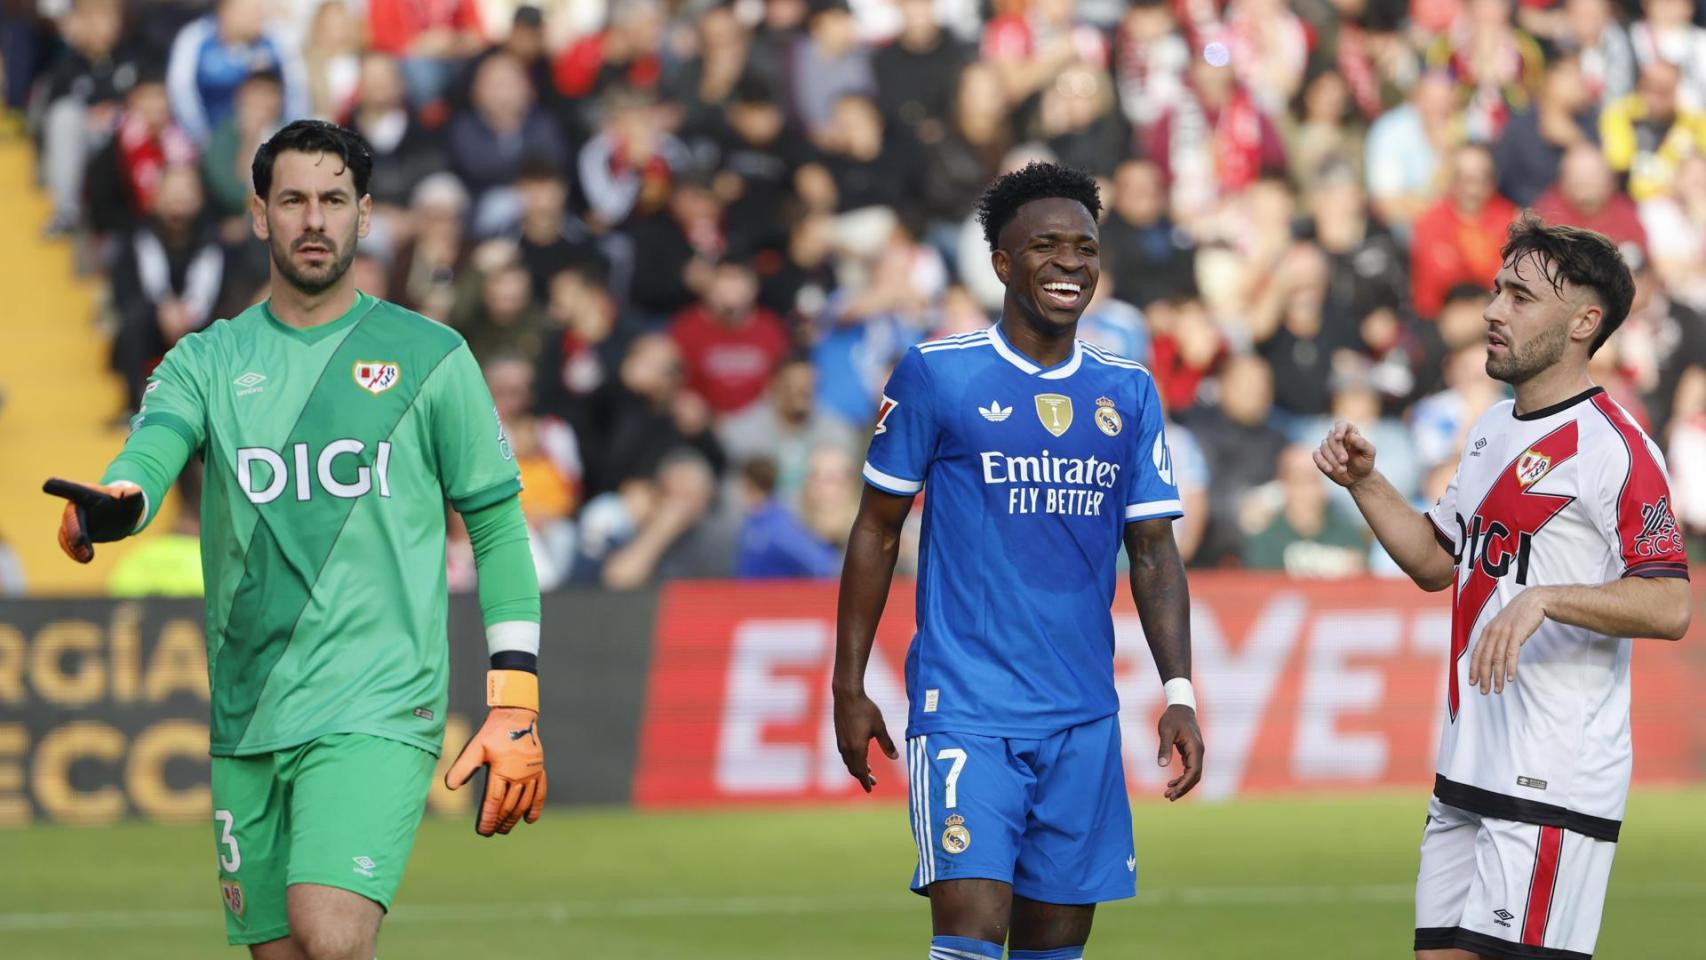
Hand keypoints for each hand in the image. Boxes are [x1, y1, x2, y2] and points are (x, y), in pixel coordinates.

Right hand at [43, 479, 143, 562]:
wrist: (121, 518)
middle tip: (80, 542)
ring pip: (66, 533)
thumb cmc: (126, 504)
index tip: (47, 485)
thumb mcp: (134, 498)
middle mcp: (76, 506)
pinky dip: (73, 552)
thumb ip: (133, 495)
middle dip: (73, 530)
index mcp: (88, 493)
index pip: (74, 489)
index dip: (61, 487)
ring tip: (87, 558)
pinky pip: (68, 544)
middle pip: (70, 517)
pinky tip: (83, 558)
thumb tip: (130, 494)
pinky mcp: (72, 535)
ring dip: (74, 546)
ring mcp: (72, 521)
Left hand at [445, 706, 546, 835]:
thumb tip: (450, 787)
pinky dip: (536, 808)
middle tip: (493, 832)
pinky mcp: (539, 770)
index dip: (488, 819)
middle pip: (509, 806)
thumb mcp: (475, 748)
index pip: (494, 802)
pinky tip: (529, 820)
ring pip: (524, 803)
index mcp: (502, 771)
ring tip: (505, 829)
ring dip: (514, 818)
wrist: (516, 716)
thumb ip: (462, 768)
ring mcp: (531, 774)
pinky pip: (540, 793)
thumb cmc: (493, 732)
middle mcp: (519, 776)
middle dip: (500, 822)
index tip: (483, 832)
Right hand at [833, 688, 896, 791]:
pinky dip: (853, 759)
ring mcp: (841, 741)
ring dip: (858, 768)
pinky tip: (859, 754)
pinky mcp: (839, 735)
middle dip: (863, 777)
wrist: (846, 695)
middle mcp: (846, 748)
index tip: (871, 789)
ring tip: (868, 770)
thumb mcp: (880, 727)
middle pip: (853, 769)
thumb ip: (887, 743)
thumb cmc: (865, 709)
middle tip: (873, 783)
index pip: (861, 771)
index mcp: (857, 748)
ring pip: (848, 761)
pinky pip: (845, 754)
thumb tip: (895, 757)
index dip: (866, 781)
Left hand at [1157, 704, 1202, 800]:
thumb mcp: (1165, 732)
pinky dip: (1182, 778)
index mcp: (1195, 749)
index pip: (1193, 772)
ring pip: (1193, 775)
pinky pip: (1189, 769)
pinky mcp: (1191, 752)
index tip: (1173, 792)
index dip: (1184, 784)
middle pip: (1195, 777)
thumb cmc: (1172, 718)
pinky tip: (1171, 782)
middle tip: (1168, 797)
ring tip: (1168, 793)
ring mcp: (1196, 753)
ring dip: (1182, 785)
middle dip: (1183, 788)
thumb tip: (1161, 765)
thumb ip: (1164, 748)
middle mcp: (1198, 752)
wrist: (1180, 707)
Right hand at [1313, 420, 1375, 488]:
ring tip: (1342, 469)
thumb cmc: (1365, 462)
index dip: (1339, 429)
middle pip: (1331, 438)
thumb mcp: (1369, 453)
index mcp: (1349, 432)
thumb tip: (1351, 436)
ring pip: (1323, 447)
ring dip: (1332, 459)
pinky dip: (1322, 462)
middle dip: (1337, 450)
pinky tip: (1329, 469)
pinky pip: (1316, 456)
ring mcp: (1327, 447)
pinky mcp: (1320, 456)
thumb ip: (1363, 443)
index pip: (1341, 424)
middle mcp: (1336, 437)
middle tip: (1344, 460)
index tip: (1338, 438)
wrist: (1358, 477)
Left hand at [1469, 588, 1548, 694]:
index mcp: (1487, 631)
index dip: (1473, 669)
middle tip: (1484, 691)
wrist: (1534, 601)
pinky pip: (1511, 654)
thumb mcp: (1502, 625)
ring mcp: (1504, 633)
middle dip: (1483, 677)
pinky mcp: (1517, 634)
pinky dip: (1509, 667)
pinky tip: (1509, 678)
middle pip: (1485, 659)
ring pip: (1497, 659)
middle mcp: (1493, 632)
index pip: (1477, 653)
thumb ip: (1495, 638)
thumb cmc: (1519, 615)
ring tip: (1497, 689)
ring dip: (1496, 676)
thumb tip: (1490, 654)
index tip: (1472, 682)